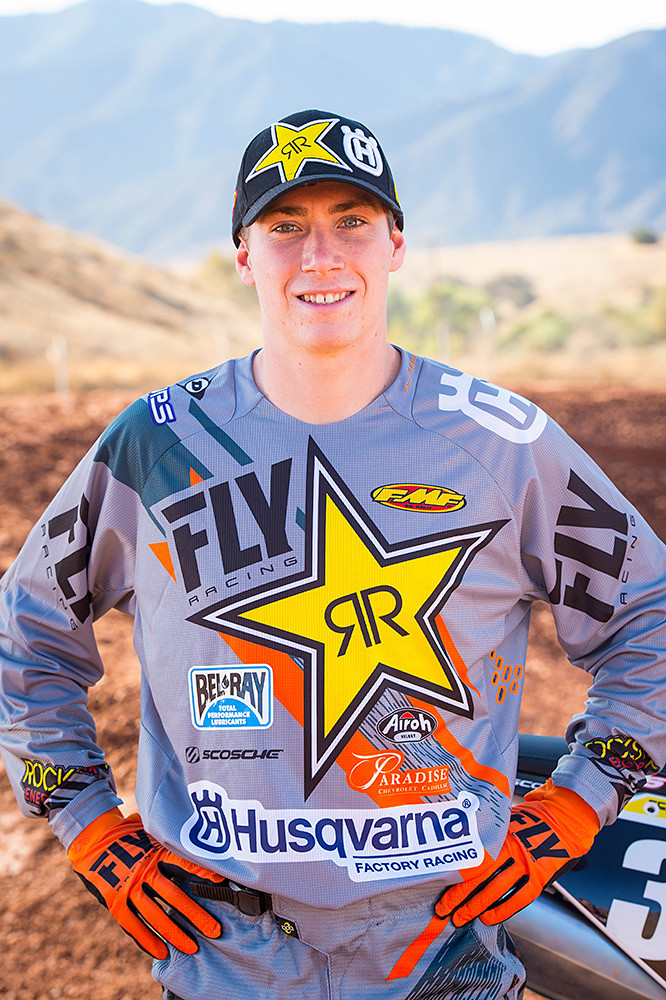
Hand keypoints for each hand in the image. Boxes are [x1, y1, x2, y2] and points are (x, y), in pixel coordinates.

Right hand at [68, 807, 224, 958]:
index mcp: (154, 850)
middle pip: (174, 896)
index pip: (182, 862)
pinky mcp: (113, 900)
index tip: (221, 883)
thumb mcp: (148, 828)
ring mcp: (128, 886)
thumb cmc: (126, 830)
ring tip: (192, 947)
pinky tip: (161, 951)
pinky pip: (132, 923)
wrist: (92, 836)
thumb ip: (167, 837)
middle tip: (215, 930)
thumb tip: (194, 835)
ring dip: (174, 933)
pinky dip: (146, 939)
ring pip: (155, 914)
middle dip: (195, 915)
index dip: (201, 872)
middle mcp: (144, 870)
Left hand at [435, 779, 598, 925]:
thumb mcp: (508, 816)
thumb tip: (465, 841)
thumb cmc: (535, 815)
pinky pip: (521, 896)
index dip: (455, 876)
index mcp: (501, 833)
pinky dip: (505, 908)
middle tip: (444, 910)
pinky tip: (490, 917)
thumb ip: (491, 831)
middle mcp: (512, 848)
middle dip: (460, 896)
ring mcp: (527, 862)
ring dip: (477, 906)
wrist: (567, 816)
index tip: (440, 887)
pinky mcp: (541, 874)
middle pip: (480, 876)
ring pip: (497, 889)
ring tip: (462, 918)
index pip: (473, 858)